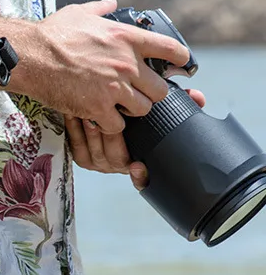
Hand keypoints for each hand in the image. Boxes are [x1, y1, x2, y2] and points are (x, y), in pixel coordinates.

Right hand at [9, 0, 191, 133]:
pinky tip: (100, 120)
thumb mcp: (81, 13)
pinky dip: (110, 126)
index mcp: (128, 38)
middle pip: (160, 90)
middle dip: (150, 94)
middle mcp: (127, 64)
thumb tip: (112, 2)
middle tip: (137, 95)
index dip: (180, 60)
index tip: (179, 66)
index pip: (171, 50)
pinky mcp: (98, 107)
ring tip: (118, 109)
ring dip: (131, 112)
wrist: (31, 56)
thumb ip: (101, 9)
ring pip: (142, 109)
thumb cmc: (53, 33)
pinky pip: (117, 126)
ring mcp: (114, 88)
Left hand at [65, 88, 206, 188]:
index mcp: (138, 162)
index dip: (140, 176)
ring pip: (94, 153)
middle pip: (115, 158)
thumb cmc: (136, 115)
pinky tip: (75, 115)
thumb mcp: (158, 111)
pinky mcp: (81, 155)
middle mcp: (118, 166)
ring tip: (91, 114)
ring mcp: (98, 163)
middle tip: (110, 121)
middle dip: (112, 138)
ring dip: (91, 133)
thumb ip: (180, 105)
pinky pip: (76, 147)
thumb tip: (199, 97)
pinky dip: (75, 130)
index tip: (137, 166)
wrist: (101, 112)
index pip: (142, 176)